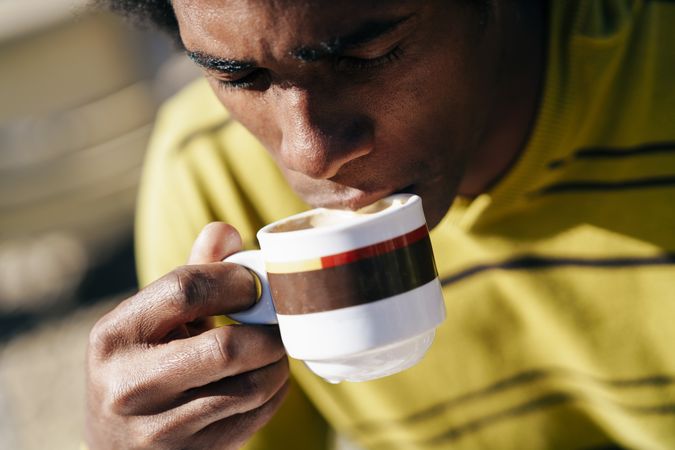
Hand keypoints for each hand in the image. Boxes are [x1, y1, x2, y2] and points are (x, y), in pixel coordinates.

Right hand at [85, 223, 288, 448]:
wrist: (117, 445)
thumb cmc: (144, 364)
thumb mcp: (154, 319)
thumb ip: (190, 273)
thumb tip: (228, 230)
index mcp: (114, 335)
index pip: (183, 288)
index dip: (233, 280)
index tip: (254, 285)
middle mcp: (128, 384)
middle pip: (224, 348)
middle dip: (266, 331)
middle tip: (277, 321)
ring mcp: (157, 429)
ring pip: (249, 387)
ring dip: (277, 362)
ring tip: (275, 349)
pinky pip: (255, 417)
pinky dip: (275, 392)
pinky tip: (268, 378)